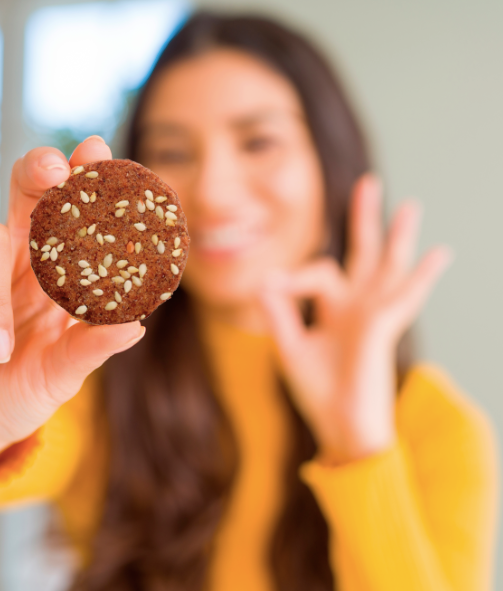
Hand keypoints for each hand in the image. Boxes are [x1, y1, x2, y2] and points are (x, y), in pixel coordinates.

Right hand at [0, 137, 144, 473]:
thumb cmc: (25, 388)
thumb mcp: (63, 372)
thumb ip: (91, 348)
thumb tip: (135, 327)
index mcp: (54, 272)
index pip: (69, 215)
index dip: (83, 181)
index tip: (99, 152)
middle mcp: (16, 260)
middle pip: (23, 193)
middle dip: (38, 173)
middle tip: (54, 171)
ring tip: (2, 350)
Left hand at [260, 175, 451, 464]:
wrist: (340, 429)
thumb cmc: (318, 392)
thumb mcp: (290, 347)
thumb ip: (279, 314)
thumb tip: (264, 281)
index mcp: (337, 309)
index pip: (321, 272)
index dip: (294, 276)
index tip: (273, 287)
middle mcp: (359, 306)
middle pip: (364, 253)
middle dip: (365, 219)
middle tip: (369, 184)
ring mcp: (374, 315)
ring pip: (389, 266)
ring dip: (398, 237)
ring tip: (410, 207)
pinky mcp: (383, 328)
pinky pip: (403, 297)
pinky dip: (422, 276)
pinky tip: (439, 254)